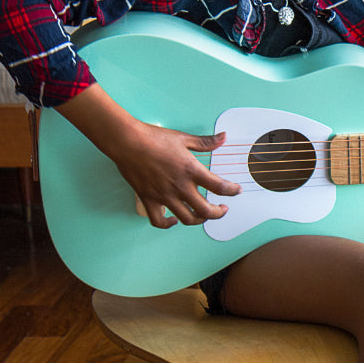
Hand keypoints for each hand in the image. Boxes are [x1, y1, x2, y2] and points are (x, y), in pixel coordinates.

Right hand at [112, 124, 241, 228]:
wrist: (128, 142)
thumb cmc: (154, 138)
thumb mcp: (184, 138)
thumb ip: (206, 142)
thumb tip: (223, 137)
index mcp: (191, 171)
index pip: (219, 187)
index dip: (232, 191)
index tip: (236, 191)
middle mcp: (180, 187)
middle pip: (206, 211)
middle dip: (219, 213)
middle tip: (223, 209)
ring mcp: (164, 196)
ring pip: (187, 219)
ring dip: (199, 220)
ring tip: (203, 215)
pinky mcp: (149, 200)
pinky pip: (159, 221)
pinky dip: (168, 225)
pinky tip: (174, 220)